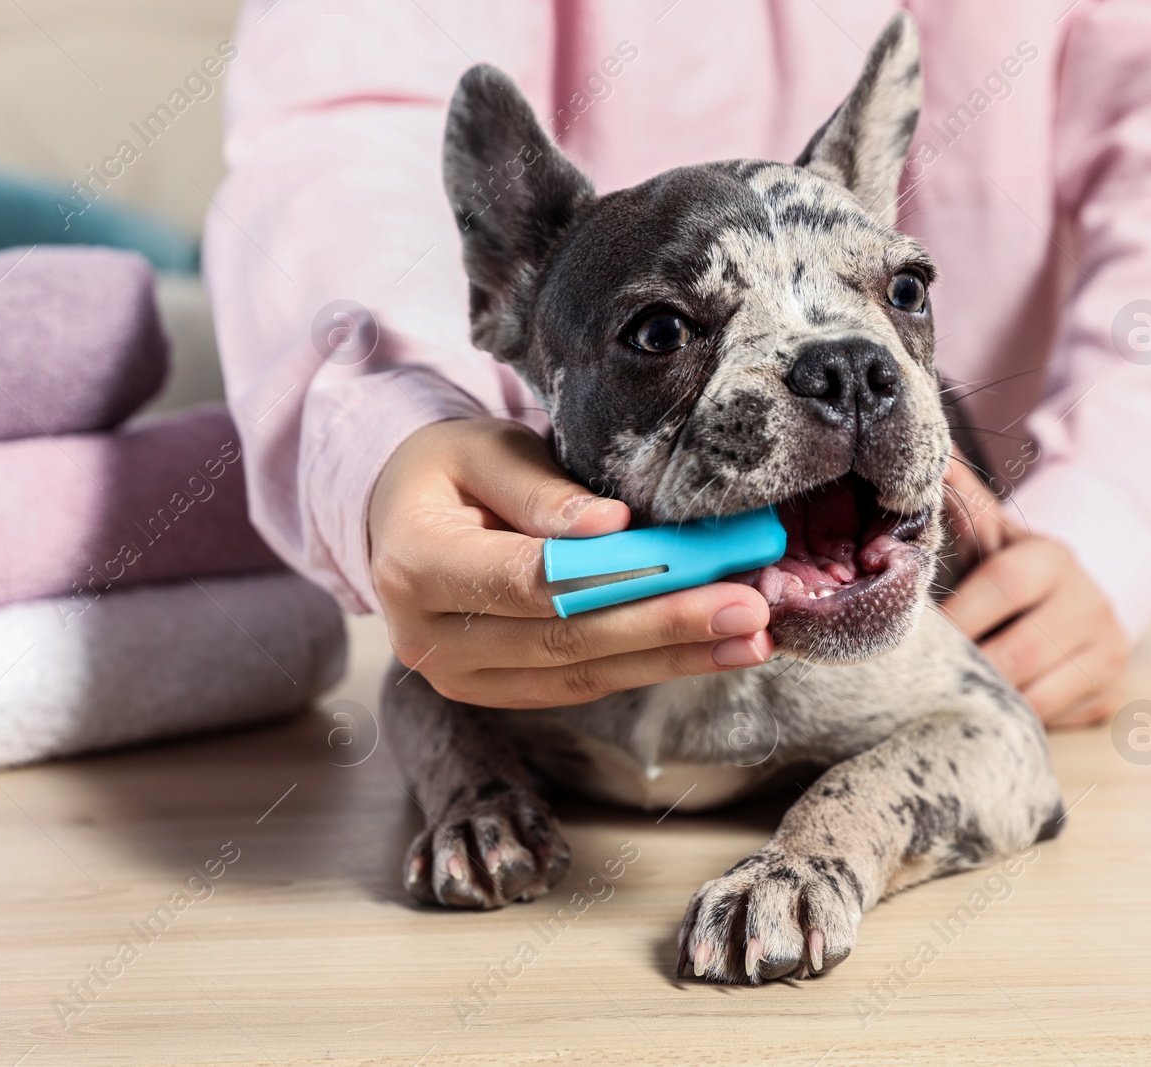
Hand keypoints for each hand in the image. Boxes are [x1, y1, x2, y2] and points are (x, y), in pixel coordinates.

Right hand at [368, 418, 772, 708]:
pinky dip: (645, 668)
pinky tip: (707, 652)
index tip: (693, 564)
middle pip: (563, 639)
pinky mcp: (491, 693)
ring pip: (578, 677)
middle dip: (664, 626)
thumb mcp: (485, 450)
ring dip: (671, 659)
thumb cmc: (449, 472)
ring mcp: (458, 677)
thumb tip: (613, 526)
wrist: (399, 519)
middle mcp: (428, 637)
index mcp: (416, 564)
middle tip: (749, 610)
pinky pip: (576, 687)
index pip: (528, 581)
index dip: (614, 576)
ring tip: (750, 639)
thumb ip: (542, 490)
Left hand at [938, 454, 1128, 726]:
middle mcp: (1089, 602)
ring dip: (980, 701)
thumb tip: (930, 456)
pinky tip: (975, 713)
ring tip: (936, 702)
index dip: (958, 615)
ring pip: (1034, 694)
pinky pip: (1049, 720)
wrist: (1073, 603)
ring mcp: (1107, 651)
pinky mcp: (1110, 695)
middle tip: (914, 681)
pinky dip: (1007, 720)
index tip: (912, 635)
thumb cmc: (1007, 570)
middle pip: (1019, 650)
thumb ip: (956, 499)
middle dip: (963, 668)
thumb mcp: (985, 534)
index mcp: (1051, 558)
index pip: (1004, 584)